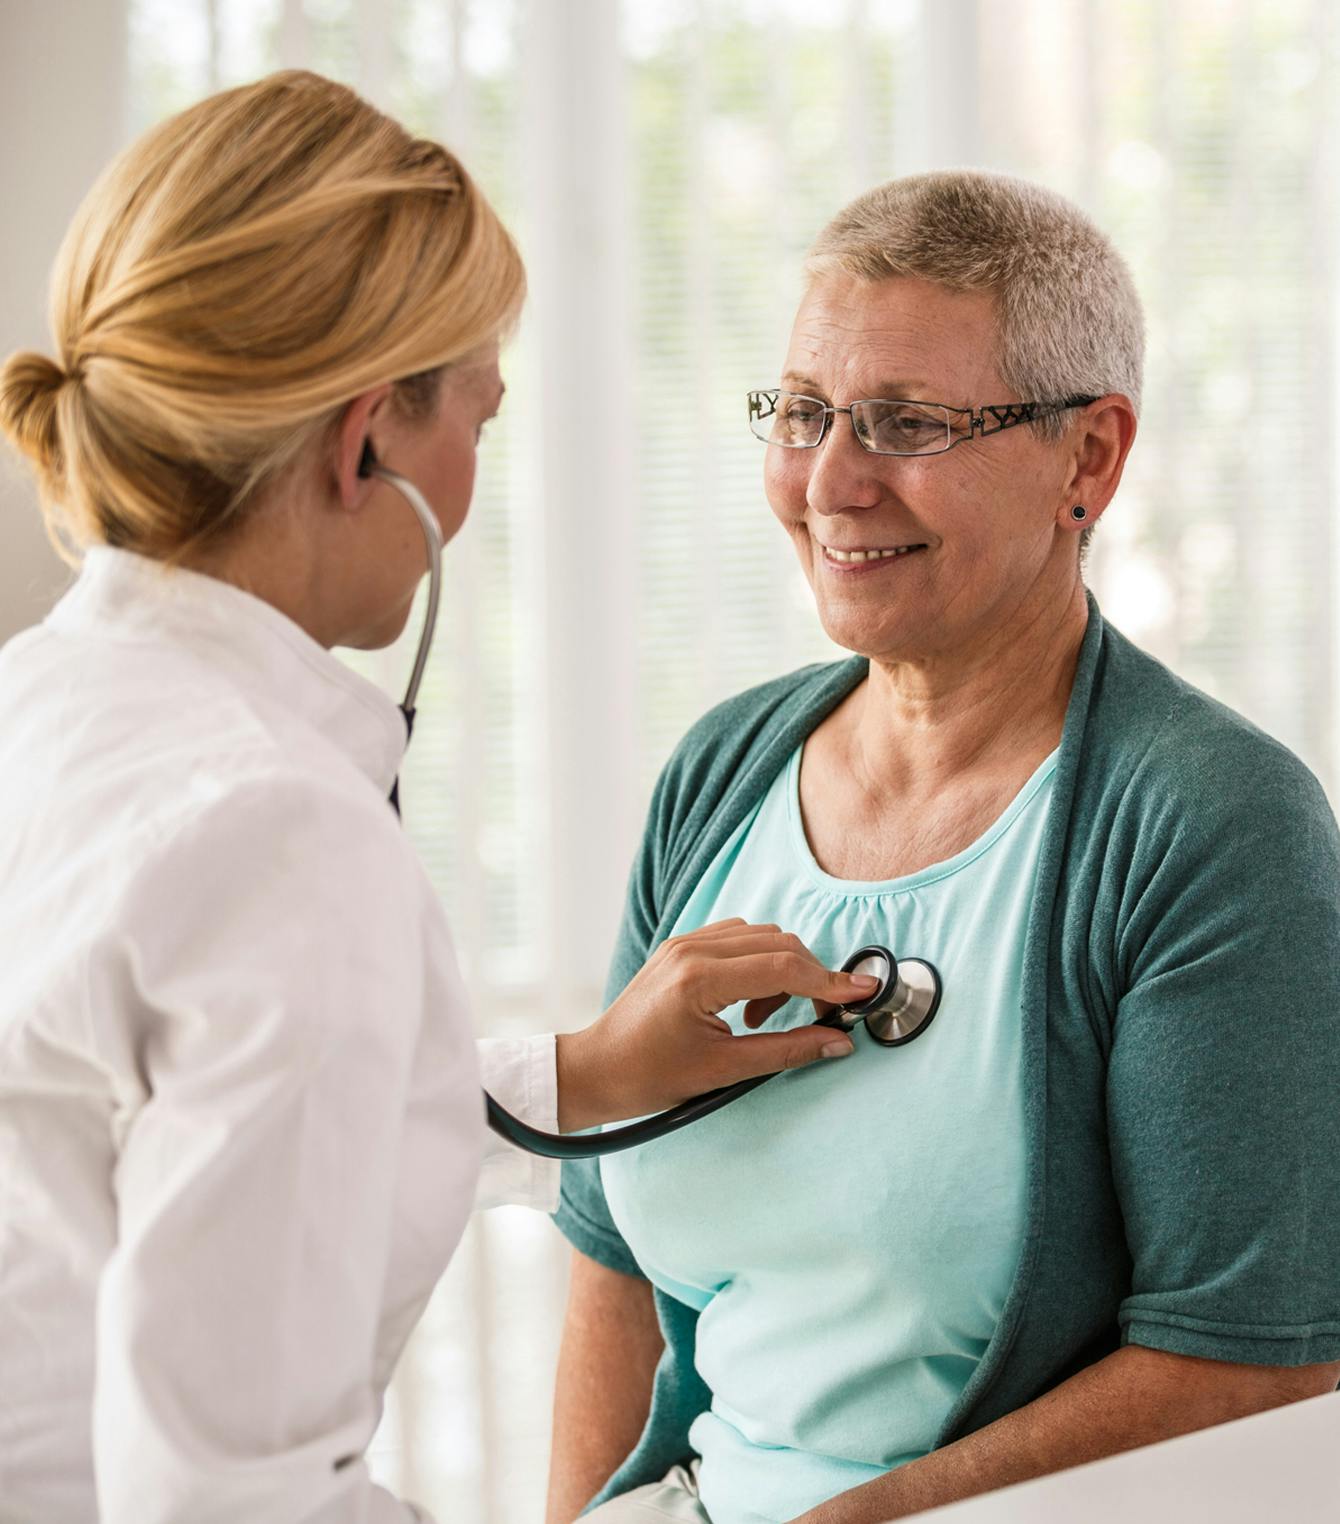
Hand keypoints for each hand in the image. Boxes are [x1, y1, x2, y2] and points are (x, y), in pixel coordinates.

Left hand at [555, 920, 878, 1130]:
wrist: (596, 1069)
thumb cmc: (649, 1077)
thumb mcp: (724, 1071)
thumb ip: (787, 1050)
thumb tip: (838, 1041)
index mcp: (699, 978)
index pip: (783, 967)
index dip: (829, 980)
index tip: (863, 992)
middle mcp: (691, 949)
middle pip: (778, 942)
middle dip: (810, 975)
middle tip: (822, 1016)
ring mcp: (684, 942)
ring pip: (760, 935)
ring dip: (782, 969)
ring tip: (765, 1019)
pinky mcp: (681, 946)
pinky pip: (737, 938)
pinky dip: (758, 963)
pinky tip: (748, 1003)